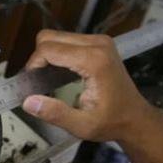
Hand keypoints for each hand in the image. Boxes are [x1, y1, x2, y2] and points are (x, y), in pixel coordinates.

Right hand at [21, 30, 157, 141]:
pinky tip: (59, 73)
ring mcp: (99, 41)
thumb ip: (55, 113)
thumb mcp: (81, 125)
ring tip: (48, 78)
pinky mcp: (98, 43)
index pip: (49, 49)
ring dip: (47, 56)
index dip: (33, 65)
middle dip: (38, 59)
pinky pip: (67, 40)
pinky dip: (57, 54)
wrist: (135, 118)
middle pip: (49, 38)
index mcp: (93, 61)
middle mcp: (97, 44)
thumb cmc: (111, 122)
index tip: (31, 84)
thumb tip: (28, 102)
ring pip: (56, 37)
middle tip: (38, 82)